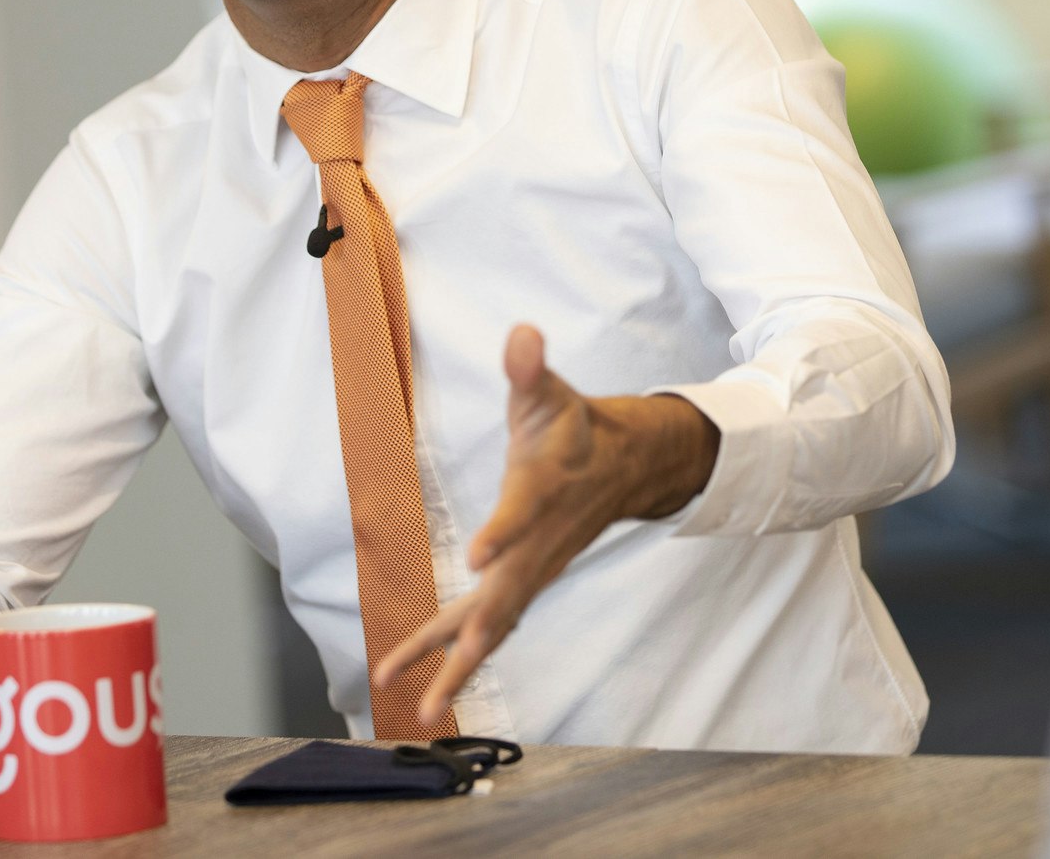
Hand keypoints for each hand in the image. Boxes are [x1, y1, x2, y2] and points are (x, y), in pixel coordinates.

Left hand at [373, 324, 718, 728]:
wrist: (624, 465)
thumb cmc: (573, 426)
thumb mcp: (549, 391)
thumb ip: (530, 368)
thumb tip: (522, 335)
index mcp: (543, 489)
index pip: (522, 511)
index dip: (502, 532)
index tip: (476, 559)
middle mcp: (539, 543)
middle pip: (504, 599)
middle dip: (470, 645)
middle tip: (439, 692)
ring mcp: (533, 569)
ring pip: (495, 626)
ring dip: (459, 670)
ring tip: (425, 715)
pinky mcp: (524, 581)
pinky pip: (490, 626)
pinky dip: (460, 659)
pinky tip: (428, 692)